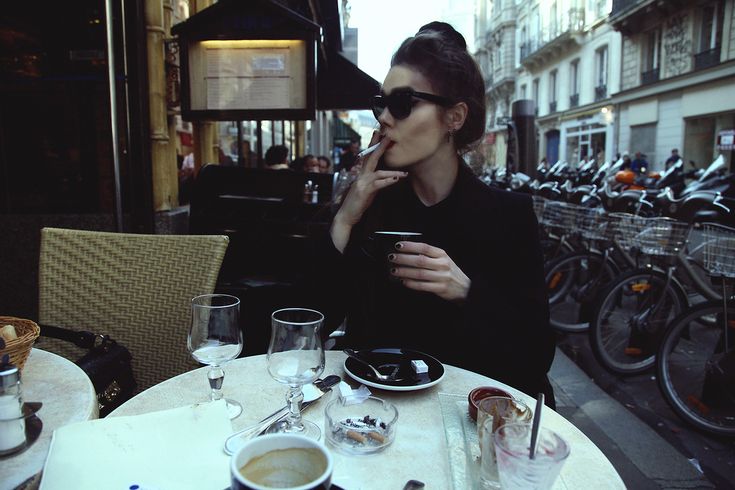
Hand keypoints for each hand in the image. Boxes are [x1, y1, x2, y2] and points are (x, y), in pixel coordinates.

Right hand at [330, 132, 407, 251]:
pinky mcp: (364, 192)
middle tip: (388, 137)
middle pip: (371, 157)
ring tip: (404, 173)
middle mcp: (361, 176)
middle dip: (380, 146)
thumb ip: (374, 182)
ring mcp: (362, 183)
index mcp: (361, 174)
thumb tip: (384, 178)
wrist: (346, 216)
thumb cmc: (356, 204)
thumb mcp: (366, 190)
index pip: (367, 156)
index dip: (373, 145)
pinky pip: (378, 184)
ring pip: (378, 172)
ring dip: (393, 171)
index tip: (379, 135)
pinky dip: (388, 181)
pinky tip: (396, 180)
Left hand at [389, 241, 470, 302]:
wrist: (465, 287)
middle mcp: (442, 265)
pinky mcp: (440, 288)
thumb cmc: (450, 272)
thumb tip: (407, 253)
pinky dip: (411, 283)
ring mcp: (442, 277)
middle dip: (404, 259)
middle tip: (392, 258)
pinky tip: (404, 281)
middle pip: (420, 260)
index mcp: (442, 255)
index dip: (410, 246)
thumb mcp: (443, 260)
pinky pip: (422, 286)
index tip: (398, 245)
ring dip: (404, 272)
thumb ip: (429, 256)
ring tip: (394, 270)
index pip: (424, 248)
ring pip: (419, 273)